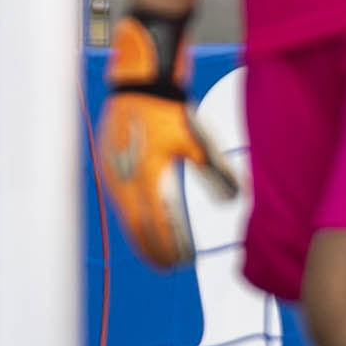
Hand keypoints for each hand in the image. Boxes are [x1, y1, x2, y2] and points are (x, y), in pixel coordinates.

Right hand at [95, 9, 223, 271]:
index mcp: (148, 177)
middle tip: (171, 266)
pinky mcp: (110, 164)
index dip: (170, 246)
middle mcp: (125, 180)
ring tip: (158, 252)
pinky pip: (120, 201)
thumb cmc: (173, 108)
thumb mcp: (199, 141)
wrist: (142, 80)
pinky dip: (132, 217)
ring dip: (142, 236)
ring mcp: (114, 173)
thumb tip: (235, 201)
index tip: (184, 261)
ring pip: (126, 216)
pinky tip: (142, 223)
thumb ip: (216, 174)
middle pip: (138, 228)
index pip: (158, 225)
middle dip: (154, 249)